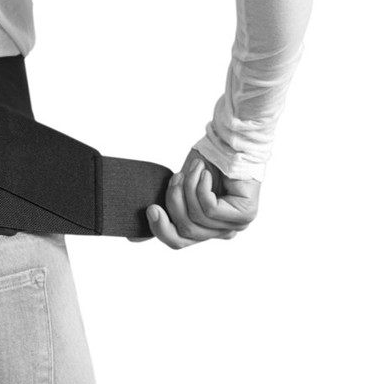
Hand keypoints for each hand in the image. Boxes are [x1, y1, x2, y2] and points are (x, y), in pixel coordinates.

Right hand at [139, 148, 259, 249]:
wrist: (229, 142)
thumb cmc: (207, 162)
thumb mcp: (180, 188)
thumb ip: (168, 210)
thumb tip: (138, 235)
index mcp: (206, 228)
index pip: (179, 241)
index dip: (161, 230)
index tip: (151, 209)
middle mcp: (222, 231)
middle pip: (185, 232)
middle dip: (174, 200)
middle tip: (177, 177)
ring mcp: (236, 225)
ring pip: (197, 218)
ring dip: (190, 188)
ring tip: (195, 169)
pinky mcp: (245, 215)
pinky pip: (210, 209)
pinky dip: (202, 187)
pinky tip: (206, 174)